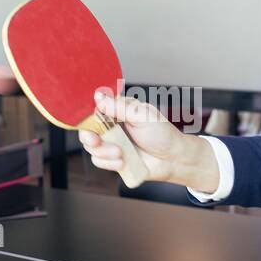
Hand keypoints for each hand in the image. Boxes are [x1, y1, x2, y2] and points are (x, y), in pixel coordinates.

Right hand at [77, 91, 219, 192]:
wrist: (173, 159)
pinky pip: (99, 161)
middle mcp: (112, 127)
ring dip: (103, 152)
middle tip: (97, 142)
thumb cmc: (162, 134)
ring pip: (91, 148)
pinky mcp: (113, 159)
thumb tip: (98, 97)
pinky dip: (107, 163)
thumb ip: (119, 107)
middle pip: (87, 130)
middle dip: (89, 138)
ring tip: (120, 154)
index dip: (87, 118)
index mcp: (118, 111)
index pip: (94, 111)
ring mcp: (112, 144)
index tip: (90, 124)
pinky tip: (121, 162)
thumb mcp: (142, 116)